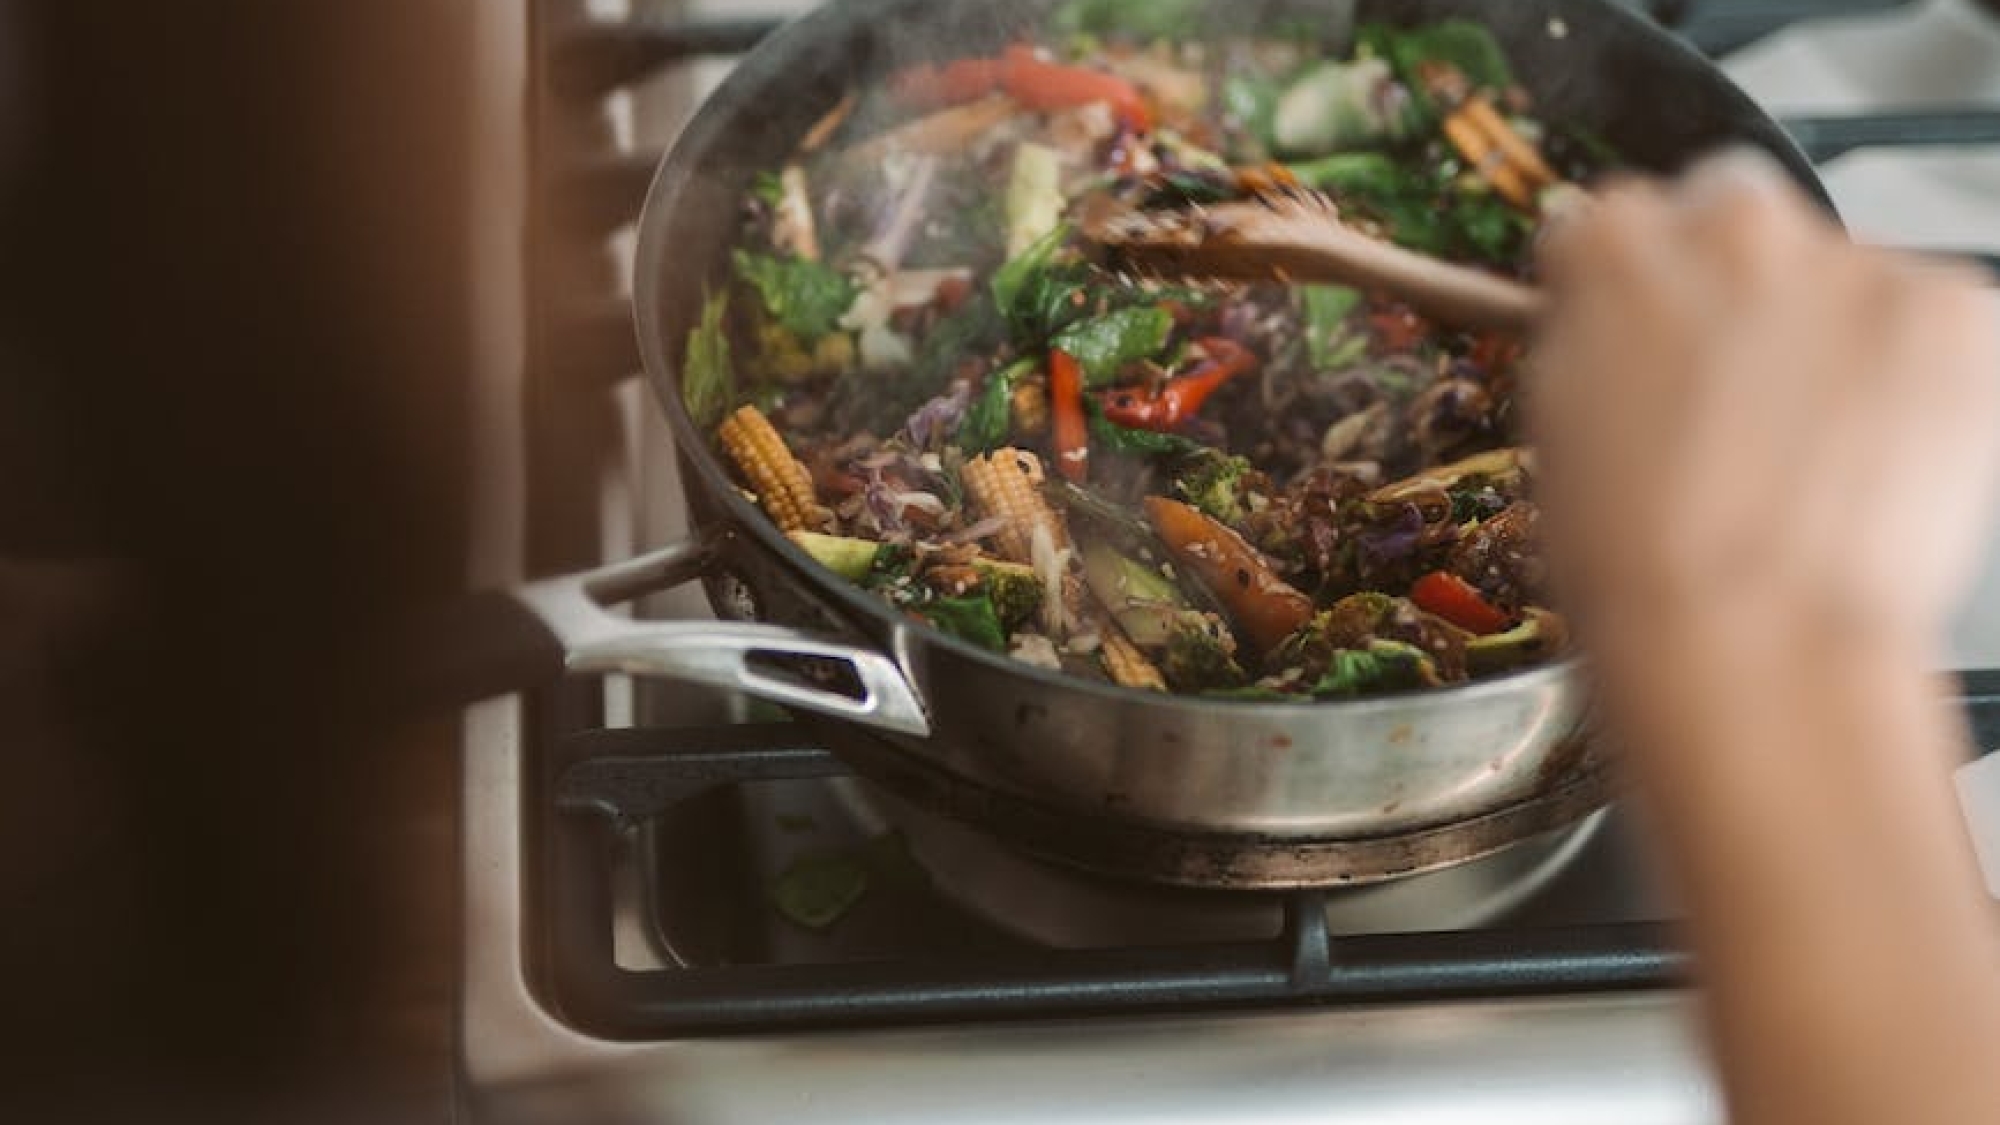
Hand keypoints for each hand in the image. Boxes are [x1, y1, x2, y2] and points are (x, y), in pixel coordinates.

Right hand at [1529, 149, 1999, 672]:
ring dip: (1827, 332)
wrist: (1755, 640)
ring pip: (1838, 273)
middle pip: (1733, 215)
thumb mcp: (1557, 430)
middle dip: (1733, 287)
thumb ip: (1592, 339)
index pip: (1615, 225)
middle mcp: (1733, 227)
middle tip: (1734, 397)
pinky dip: (1911, 372)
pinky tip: (1871, 452)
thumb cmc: (1638, 563)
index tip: (1640, 345)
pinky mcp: (1949, 309)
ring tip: (1811, 450)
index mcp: (1613, 248)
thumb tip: (1620, 321)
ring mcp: (1850, 262)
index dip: (1626, 296)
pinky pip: (1929, 316)